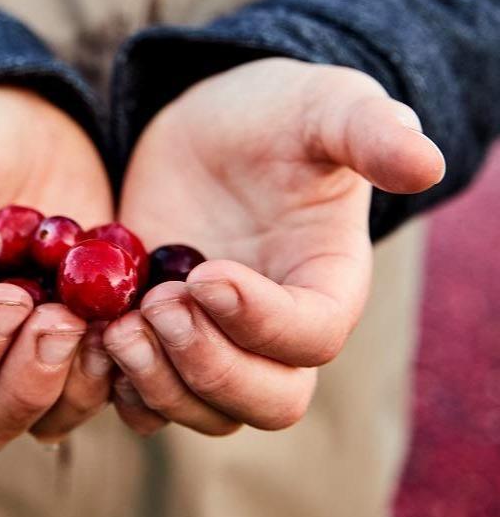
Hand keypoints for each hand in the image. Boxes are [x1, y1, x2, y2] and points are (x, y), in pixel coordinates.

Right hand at [0, 86, 114, 449]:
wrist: (25, 123)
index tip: (8, 297)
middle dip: (27, 381)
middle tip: (60, 319)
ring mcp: (33, 346)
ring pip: (51, 413)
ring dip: (78, 381)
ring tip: (104, 323)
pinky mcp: (86, 331)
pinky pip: (106, 378)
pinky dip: (123, 363)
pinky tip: (137, 316)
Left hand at [105, 58, 444, 436]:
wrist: (214, 127)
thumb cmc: (279, 114)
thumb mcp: (325, 106)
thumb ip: (369, 132)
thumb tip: (424, 160)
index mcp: (325, 282)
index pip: (311, 339)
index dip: (261, 322)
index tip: (206, 273)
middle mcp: (273, 325)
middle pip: (262, 401)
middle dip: (208, 367)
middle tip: (159, 305)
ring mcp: (215, 334)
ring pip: (202, 409)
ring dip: (158, 384)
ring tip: (120, 325)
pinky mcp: (162, 330)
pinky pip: (146, 393)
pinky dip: (118, 383)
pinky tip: (92, 333)